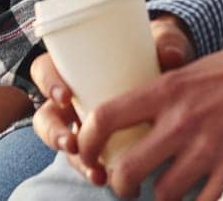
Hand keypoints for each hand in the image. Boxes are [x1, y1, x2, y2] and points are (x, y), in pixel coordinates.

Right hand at [31, 15, 193, 183]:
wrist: (177, 77)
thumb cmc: (157, 52)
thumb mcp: (162, 42)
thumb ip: (167, 43)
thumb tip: (172, 54)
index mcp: (74, 65)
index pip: (45, 69)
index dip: (48, 83)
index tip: (65, 97)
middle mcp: (72, 96)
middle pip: (47, 114)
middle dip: (53, 133)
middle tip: (72, 144)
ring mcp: (82, 122)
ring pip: (62, 142)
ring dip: (73, 160)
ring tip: (94, 172)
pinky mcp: (98, 143)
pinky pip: (84, 160)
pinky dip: (91, 171)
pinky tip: (105, 178)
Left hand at [78, 33, 222, 200]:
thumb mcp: (193, 70)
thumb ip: (165, 94)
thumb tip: (138, 118)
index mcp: (167, 89)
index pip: (107, 116)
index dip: (87, 140)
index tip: (85, 151)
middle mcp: (182, 120)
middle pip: (128, 169)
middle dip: (120, 184)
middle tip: (124, 184)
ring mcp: (209, 148)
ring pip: (163, 194)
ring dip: (160, 195)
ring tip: (166, 188)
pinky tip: (197, 196)